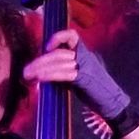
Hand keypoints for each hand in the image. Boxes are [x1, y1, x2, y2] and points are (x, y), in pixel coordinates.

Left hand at [22, 29, 136, 128]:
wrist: (112, 102)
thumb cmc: (96, 91)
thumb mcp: (80, 76)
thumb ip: (65, 70)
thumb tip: (44, 71)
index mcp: (85, 53)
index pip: (71, 36)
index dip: (57, 37)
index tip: (46, 48)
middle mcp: (85, 57)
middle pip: (58, 53)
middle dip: (40, 61)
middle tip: (27, 70)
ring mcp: (85, 67)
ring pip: (59, 62)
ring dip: (40, 68)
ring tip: (29, 75)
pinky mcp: (84, 79)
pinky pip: (64, 74)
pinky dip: (50, 74)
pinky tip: (40, 78)